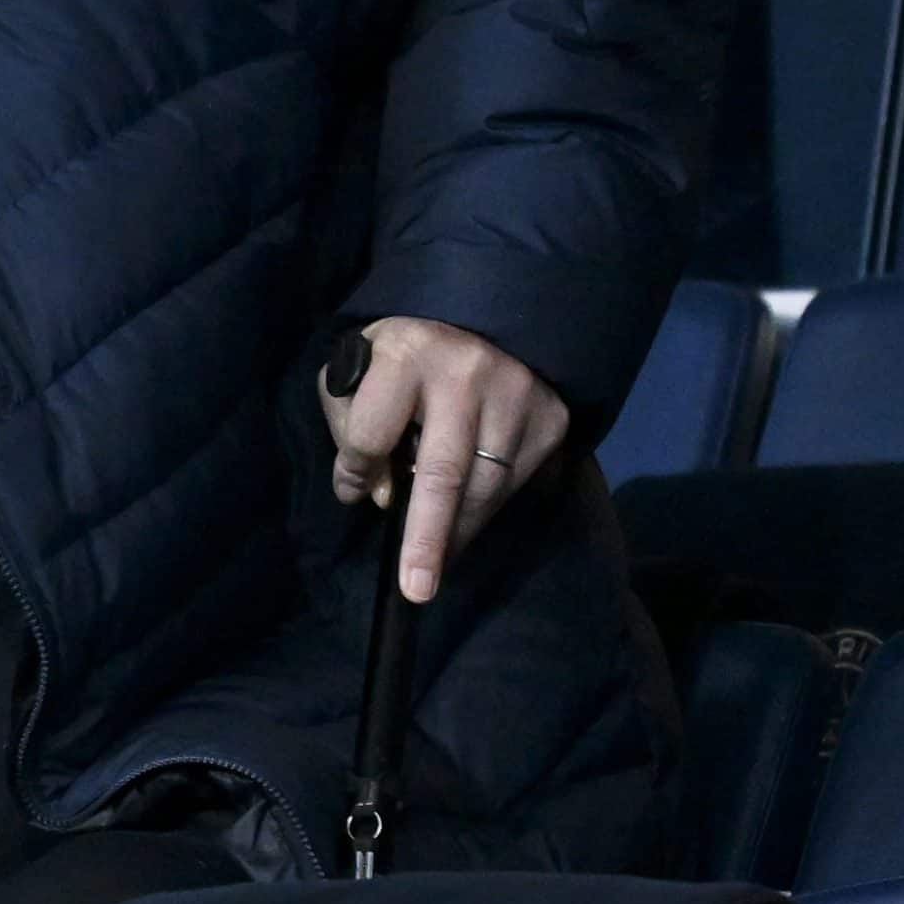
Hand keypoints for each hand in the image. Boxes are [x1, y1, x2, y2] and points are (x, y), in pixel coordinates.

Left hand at [320, 317, 569, 603]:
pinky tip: (466, 518)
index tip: (353, 491)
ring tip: (435, 560)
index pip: (372, 434)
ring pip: (486, 487)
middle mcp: (467, 373)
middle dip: (428, 538)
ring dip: (457, 532)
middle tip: (416, 588)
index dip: (357, 471)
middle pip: (444, 473)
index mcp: (407, 354)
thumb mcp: (359, 369)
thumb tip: (382, 495)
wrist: (485, 315)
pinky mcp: (551, 415)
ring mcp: (517, 395)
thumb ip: (352, 428)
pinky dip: (487, 508)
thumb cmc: (404, 352)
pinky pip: (517, 482)